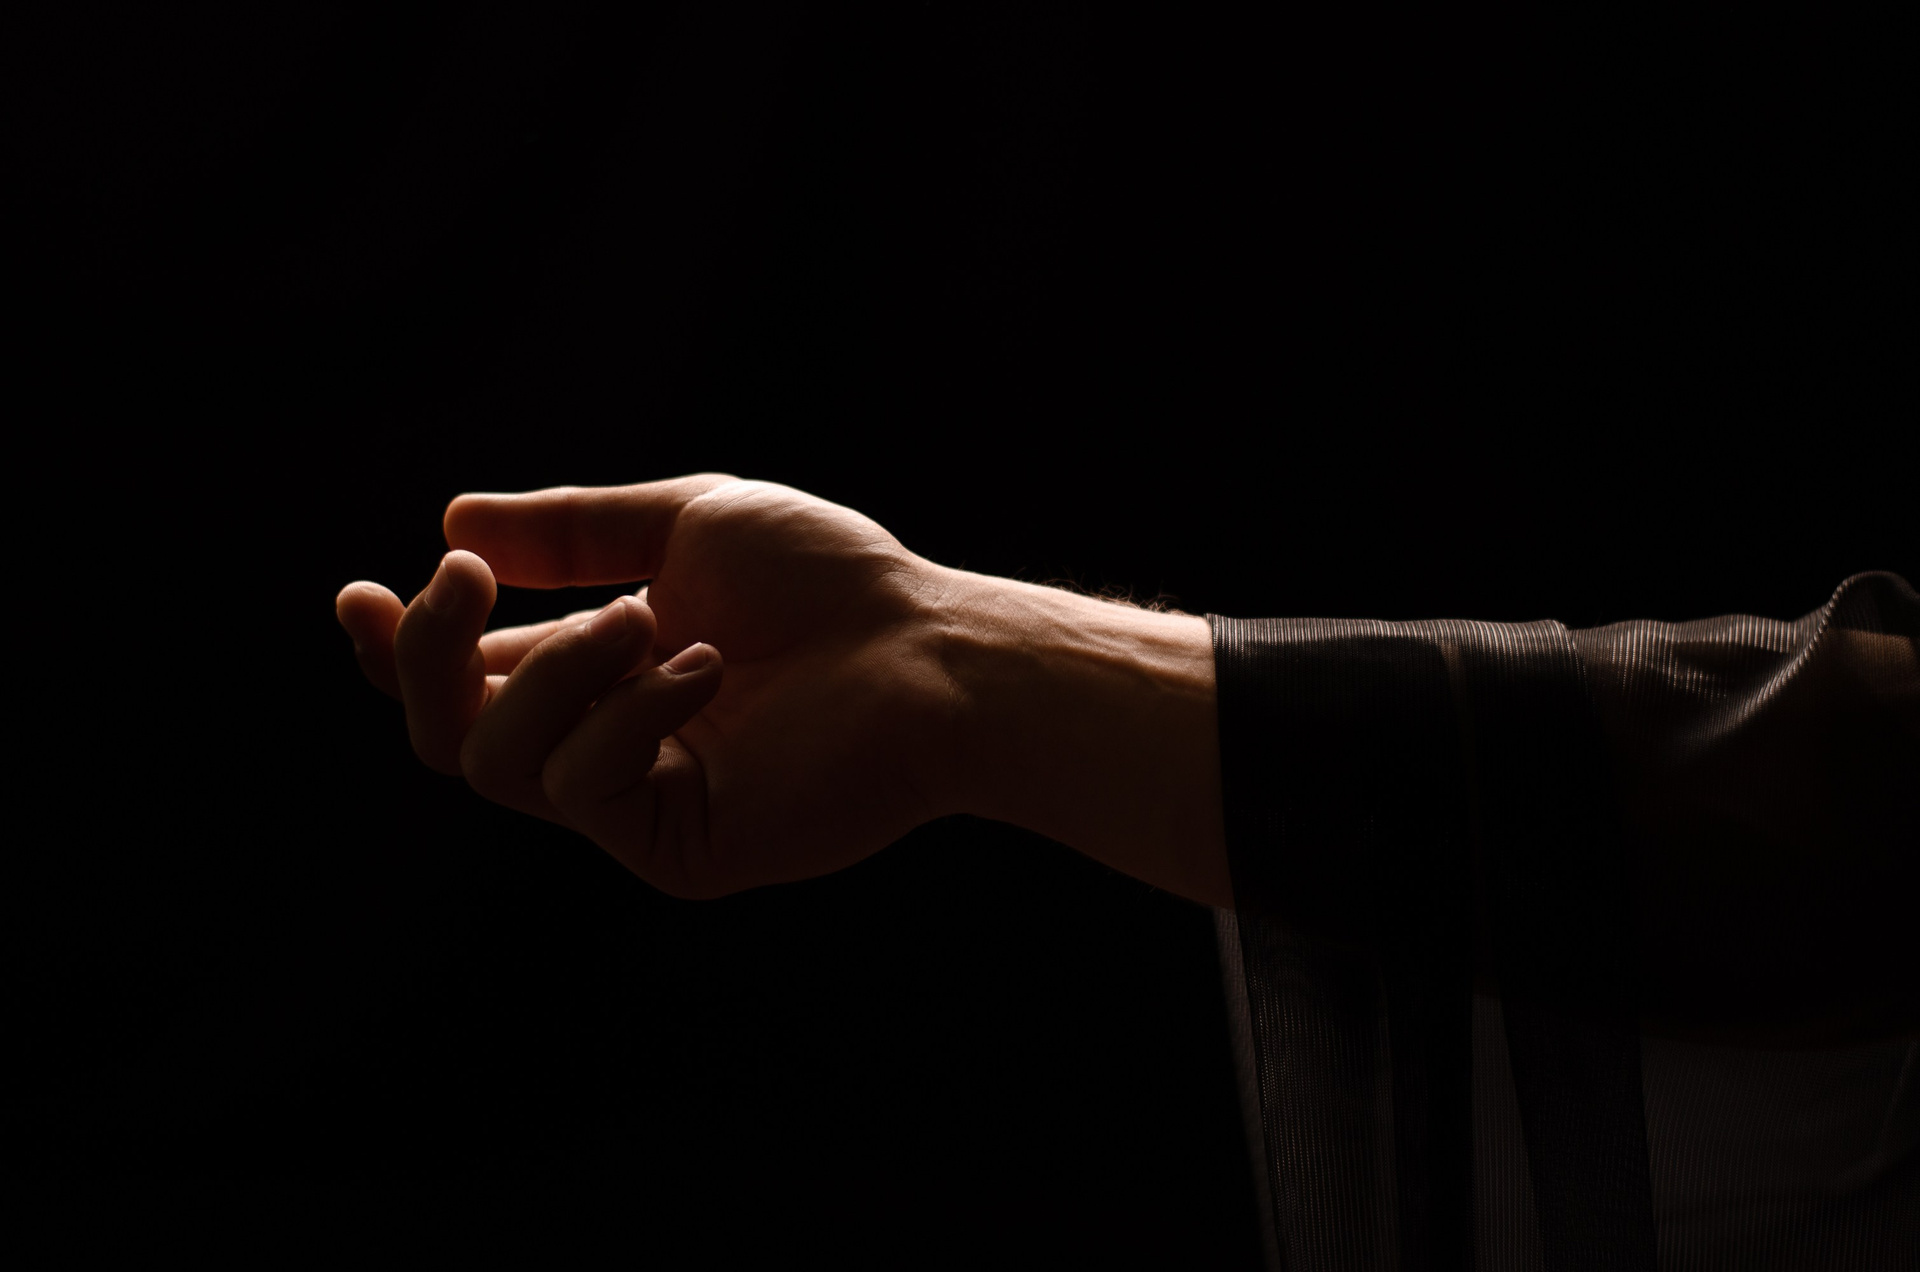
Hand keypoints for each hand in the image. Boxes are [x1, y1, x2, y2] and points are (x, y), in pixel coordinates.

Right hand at [336, 475, 966, 897]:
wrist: (926, 648)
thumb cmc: (826, 581)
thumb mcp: (683, 523)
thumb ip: (571, 530)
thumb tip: (452, 523)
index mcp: (597, 670)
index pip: (464, 678)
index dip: (396, 646)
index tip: (358, 592)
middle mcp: (603, 740)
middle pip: (445, 736)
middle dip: (426, 654)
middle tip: (460, 583)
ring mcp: (637, 801)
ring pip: (497, 763)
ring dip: (552, 670)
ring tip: (642, 620)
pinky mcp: (675, 848)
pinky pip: (584, 788)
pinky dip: (628, 713)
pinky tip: (701, 670)